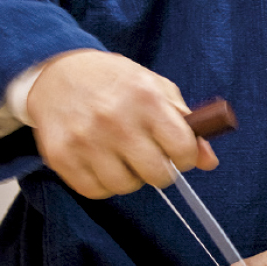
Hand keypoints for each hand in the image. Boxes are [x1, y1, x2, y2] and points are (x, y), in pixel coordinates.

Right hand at [26, 49, 217, 197]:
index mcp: (145, 98)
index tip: (177, 153)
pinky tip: (100, 161)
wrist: (57, 75)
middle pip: (157, 175)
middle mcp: (115, 119)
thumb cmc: (115, 83)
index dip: (185, 157)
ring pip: (126, 186)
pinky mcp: (61, 157)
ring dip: (129, 177)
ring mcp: (85, 140)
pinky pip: (96, 191)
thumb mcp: (155, 89)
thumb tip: (209, 161)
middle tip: (149, 157)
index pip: (183, 149)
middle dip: (160, 171)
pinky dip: (103, 183)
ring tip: (121, 156)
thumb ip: (187, 124)